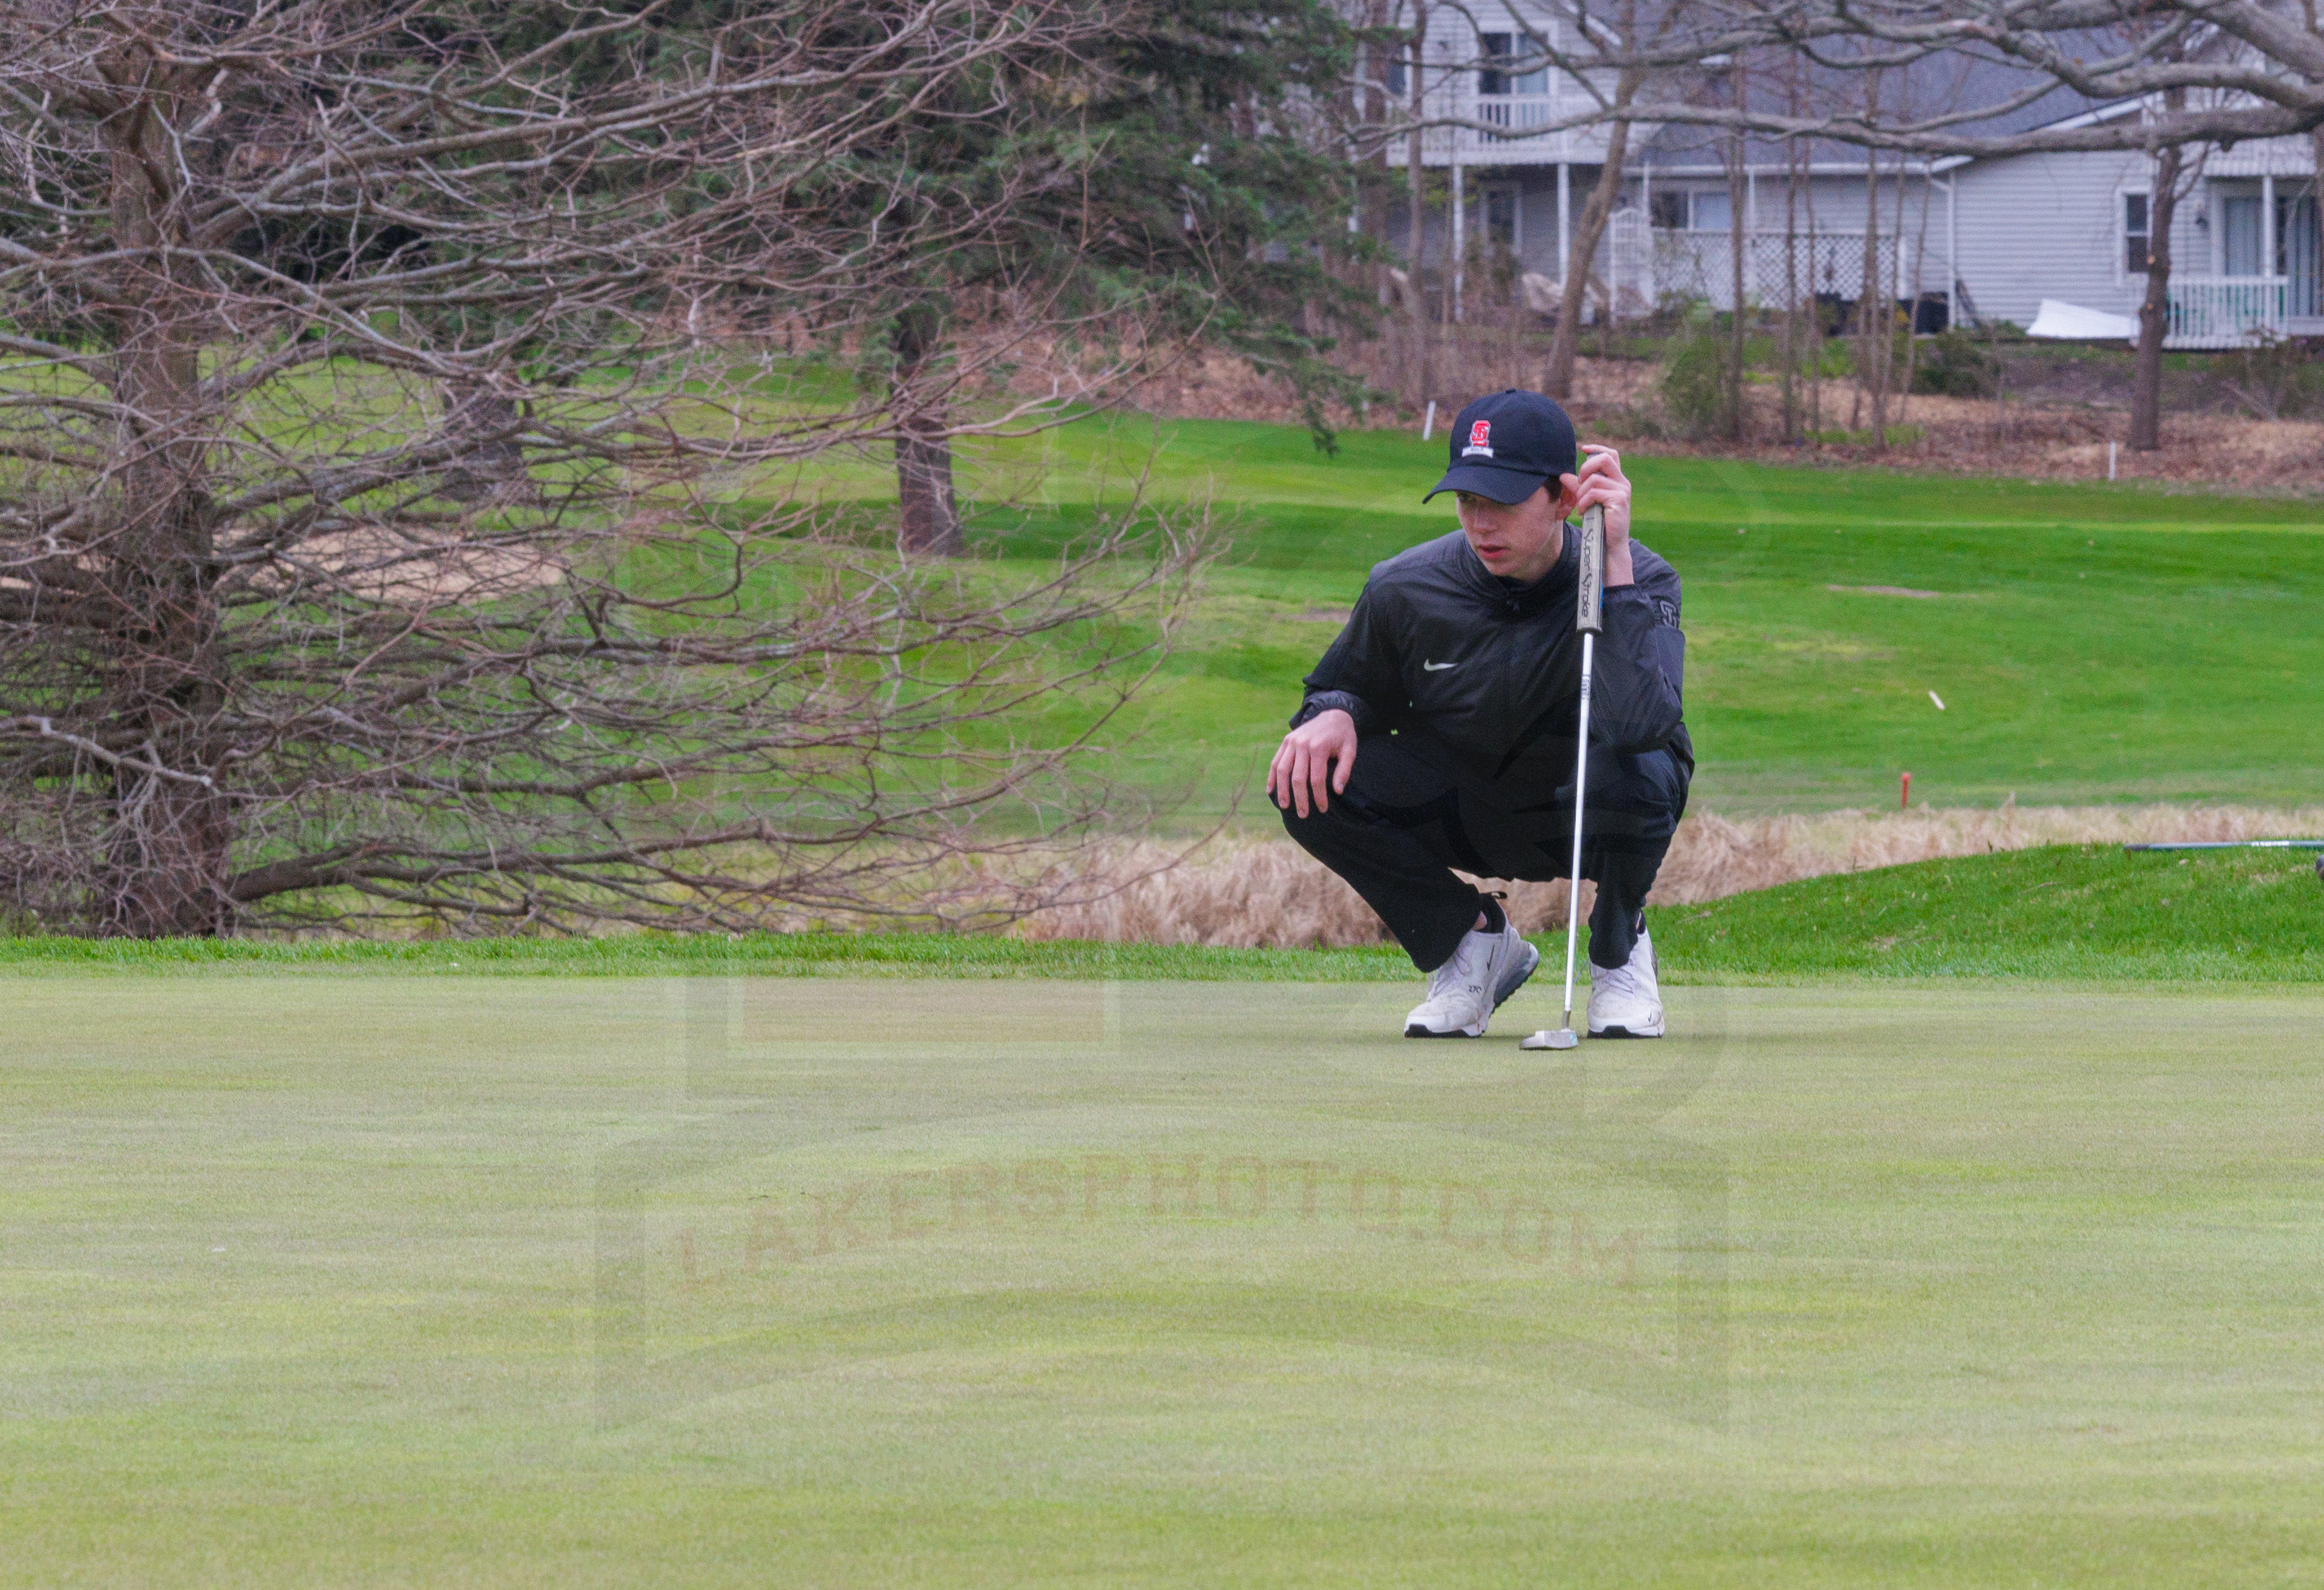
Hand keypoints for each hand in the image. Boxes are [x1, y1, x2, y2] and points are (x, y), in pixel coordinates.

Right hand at [1267, 708, 1356, 818]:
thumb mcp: (1350, 751)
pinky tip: (1271, 790)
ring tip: (1285, 806)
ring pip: (1282, 770)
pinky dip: (1272, 777)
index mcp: (1319, 746)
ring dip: (1282, 790)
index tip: (1322, 809)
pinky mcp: (1286, 741)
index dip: (1319, 796)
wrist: (1333, 713)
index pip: (1316, 778)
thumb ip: (1344, 771)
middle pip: (1297, 777)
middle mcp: (1302, 744)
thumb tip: (1337, 791)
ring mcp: (1291, 742)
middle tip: (1303, 814)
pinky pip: (1275, 761)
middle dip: (1300, 798)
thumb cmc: (1343, 736)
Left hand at [1559, 443, 1634, 586]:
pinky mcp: (1618, 500)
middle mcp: (1622, 482)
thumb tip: (1563, 475)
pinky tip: (1583, 511)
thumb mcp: (1587, 501)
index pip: (1610, 455)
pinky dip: (1584, 501)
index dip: (1596, 448)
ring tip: (1580, 505)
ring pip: (1594, 479)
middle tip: (1579, 483)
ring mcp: (1622, 491)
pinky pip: (1594, 492)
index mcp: (1616, 480)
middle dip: (1585, 468)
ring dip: (1581, 492)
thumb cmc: (1598, 523)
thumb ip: (1578, 487)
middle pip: (1604, 459)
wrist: (1609, 545)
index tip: (1582, 448)